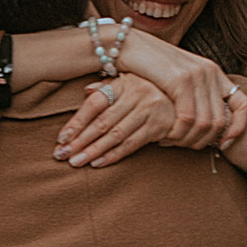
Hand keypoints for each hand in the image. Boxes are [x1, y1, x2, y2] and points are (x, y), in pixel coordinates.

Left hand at [53, 70, 177, 168]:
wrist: (184, 98)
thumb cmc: (148, 91)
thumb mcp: (128, 82)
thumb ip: (107, 87)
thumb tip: (86, 90)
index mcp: (124, 82)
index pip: (95, 103)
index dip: (77, 121)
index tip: (62, 139)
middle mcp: (137, 94)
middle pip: (102, 122)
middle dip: (80, 141)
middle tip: (62, 155)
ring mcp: (149, 111)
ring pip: (115, 136)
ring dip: (93, 151)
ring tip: (75, 162)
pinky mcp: (158, 127)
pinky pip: (131, 144)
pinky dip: (113, 156)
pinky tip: (97, 164)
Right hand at [111, 26, 242, 147]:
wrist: (127, 45)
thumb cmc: (148, 67)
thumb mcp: (178, 79)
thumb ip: (194, 96)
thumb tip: (205, 125)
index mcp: (214, 72)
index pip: (243, 104)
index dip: (239, 128)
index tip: (224, 144)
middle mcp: (210, 72)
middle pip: (221, 121)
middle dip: (204, 141)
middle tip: (185, 146)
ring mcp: (196, 75)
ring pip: (205, 123)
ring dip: (189, 140)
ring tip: (173, 142)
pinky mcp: (180, 80)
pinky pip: (187, 118)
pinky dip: (178, 133)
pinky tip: (166, 136)